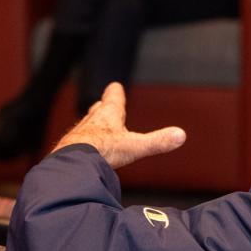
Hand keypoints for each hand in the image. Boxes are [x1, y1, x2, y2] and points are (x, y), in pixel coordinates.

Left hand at [53, 83, 185, 168]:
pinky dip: (83, 146)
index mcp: (109, 115)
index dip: (115, 93)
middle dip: (102, 108)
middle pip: (98, 111)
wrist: (71, 163)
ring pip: (87, 127)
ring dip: (92, 127)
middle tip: (102, 104)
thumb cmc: (102, 151)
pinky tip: (84, 154)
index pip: (113, 98)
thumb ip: (158, 141)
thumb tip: (181, 135)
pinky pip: (77, 145)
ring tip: (95, 130)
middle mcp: (92, 121)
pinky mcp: (68, 150)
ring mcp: (78, 135)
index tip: (114, 86)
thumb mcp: (135, 147)